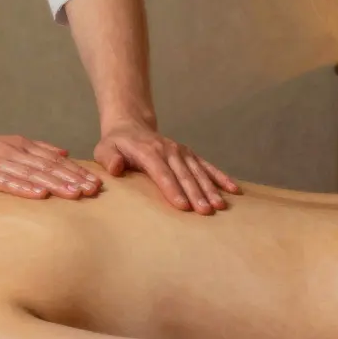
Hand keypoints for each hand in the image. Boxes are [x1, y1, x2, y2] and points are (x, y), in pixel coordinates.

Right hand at [0, 129, 101, 199]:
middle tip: (94, 191)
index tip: (96, 184)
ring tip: (75, 195)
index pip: (54, 159)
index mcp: (20, 146)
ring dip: (55, 184)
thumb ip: (34, 149)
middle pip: (48, 166)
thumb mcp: (7, 146)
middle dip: (72, 179)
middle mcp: (13, 152)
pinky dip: (24, 188)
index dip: (76, 171)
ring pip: (32, 174)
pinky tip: (39, 195)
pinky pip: (6, 182)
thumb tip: (63, 152)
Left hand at [94, 120, 238, 213]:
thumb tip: (118, 168)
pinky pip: (207, 166)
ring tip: (220, 205)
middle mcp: (169, 150)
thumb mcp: (104, 149)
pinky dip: (220, 177)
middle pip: (183, 174)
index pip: (162, 172)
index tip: (183, 205)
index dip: (172, 189)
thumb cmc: (116, 144)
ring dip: (210, 189)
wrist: (131, 126)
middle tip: (205, 212)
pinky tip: (233, 189)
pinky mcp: (189, 155)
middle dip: (195, 193)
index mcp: (148, 151)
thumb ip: (109, 158)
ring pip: (198, 172)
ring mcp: (181, 152)